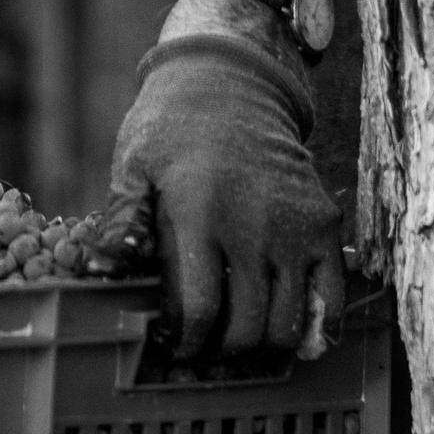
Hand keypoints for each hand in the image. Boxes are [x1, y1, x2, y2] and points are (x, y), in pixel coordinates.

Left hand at [105, 32, 346, 363]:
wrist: (234, 80)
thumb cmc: (172, 127)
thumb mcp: (133, 165)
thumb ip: (121, 222)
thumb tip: (101, 276)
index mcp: (198, 213)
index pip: (200, 309)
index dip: (187, 342)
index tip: (175, 347)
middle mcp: (252, 225)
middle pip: (247, 327)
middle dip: (222, 353)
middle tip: (207, 351)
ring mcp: (295, 226)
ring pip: (288, 323)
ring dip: (263, 347)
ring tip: (242, 342)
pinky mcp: (325, 222)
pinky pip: (332, 294)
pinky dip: (319, 326)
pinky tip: (297, 337)